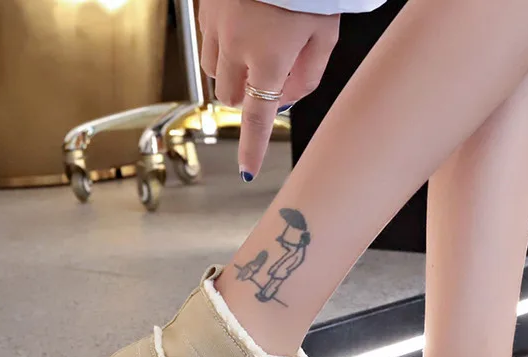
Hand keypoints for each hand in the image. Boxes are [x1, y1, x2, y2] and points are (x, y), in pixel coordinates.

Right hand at [199, 0, 339, 179]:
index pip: (257, 117)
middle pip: (231, 97)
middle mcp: (236, 45)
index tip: (247, 170)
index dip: (252, 147)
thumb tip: (283, 102)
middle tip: (269, 76)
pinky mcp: (203, 6)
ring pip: (214, 71)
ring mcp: (215, 23)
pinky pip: (207, 41)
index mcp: (269, 58)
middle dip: (247, 97)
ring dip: (233, 73)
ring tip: (256, 48)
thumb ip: (306, 78)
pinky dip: (223, 46)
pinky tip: (243, 26)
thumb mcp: (324, 37)